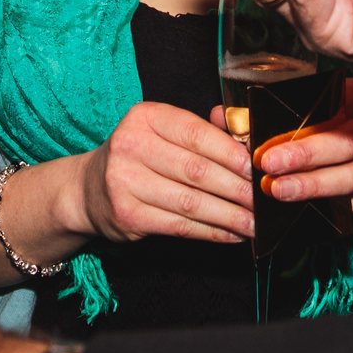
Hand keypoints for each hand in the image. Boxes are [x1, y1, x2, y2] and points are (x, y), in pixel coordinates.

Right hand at [79, 101, 254, 244]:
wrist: (88, 190)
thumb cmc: (138, 156)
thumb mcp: (162, 131)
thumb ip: (202, 129)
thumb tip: (246, 130)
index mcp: (145, 118)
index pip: (197, 134)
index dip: (233, 153)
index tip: (260, 167)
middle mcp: (130, 146)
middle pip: (197, 170)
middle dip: (238, 188)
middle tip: (264, 200)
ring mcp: (125, 183)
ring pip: (192, 202)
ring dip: (230, 215)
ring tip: (255, 222)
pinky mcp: (128, 217)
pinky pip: (180, 226)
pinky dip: (212, 232)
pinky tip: (232, 234)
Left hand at [247, 77, 352, 210]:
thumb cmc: (352, 114)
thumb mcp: (336, 95)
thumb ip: (298, 104)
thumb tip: (237, 117)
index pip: (335, 123)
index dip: (305, 142)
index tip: (268, 153)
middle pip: (344, 155)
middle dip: (305, 165)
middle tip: (270, 177)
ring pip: (348, 186)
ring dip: (311, 191)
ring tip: (278, 193)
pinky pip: (348, 209)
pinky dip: (322, 212)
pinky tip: (295, 214)